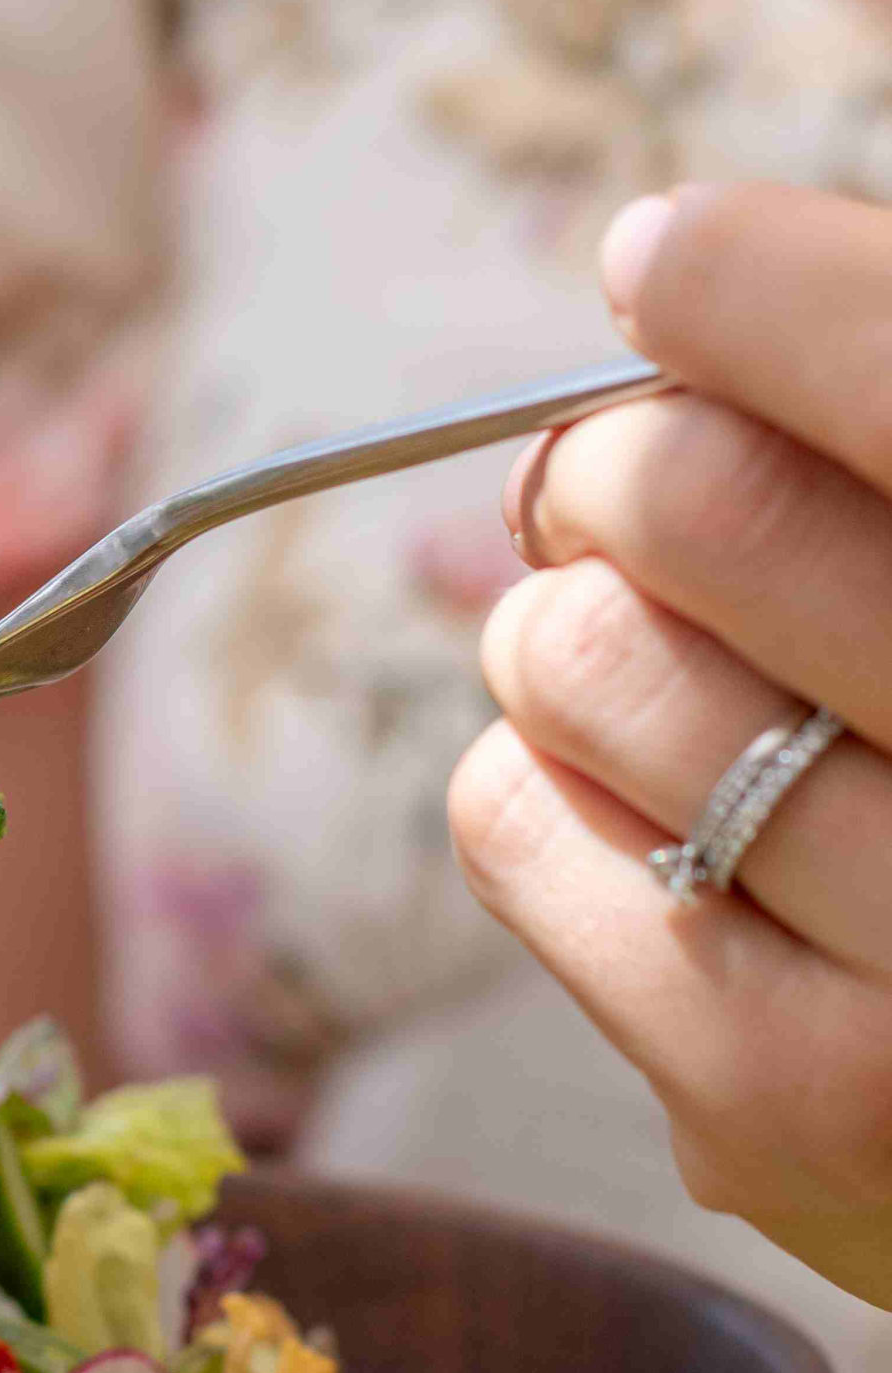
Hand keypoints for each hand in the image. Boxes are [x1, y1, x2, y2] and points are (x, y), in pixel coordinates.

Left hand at [452, 183, 891, 1308]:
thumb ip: (875, 411)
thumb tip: (678, 263)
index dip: (755, 287)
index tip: (670, 260)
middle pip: (699, 500)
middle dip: (623, 464)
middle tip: (628, 485)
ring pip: (581, 658)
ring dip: (571, 626)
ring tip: (653, 658)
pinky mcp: (784, 1112)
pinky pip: (517, 823)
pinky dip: (541, 776)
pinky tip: (649, 803)